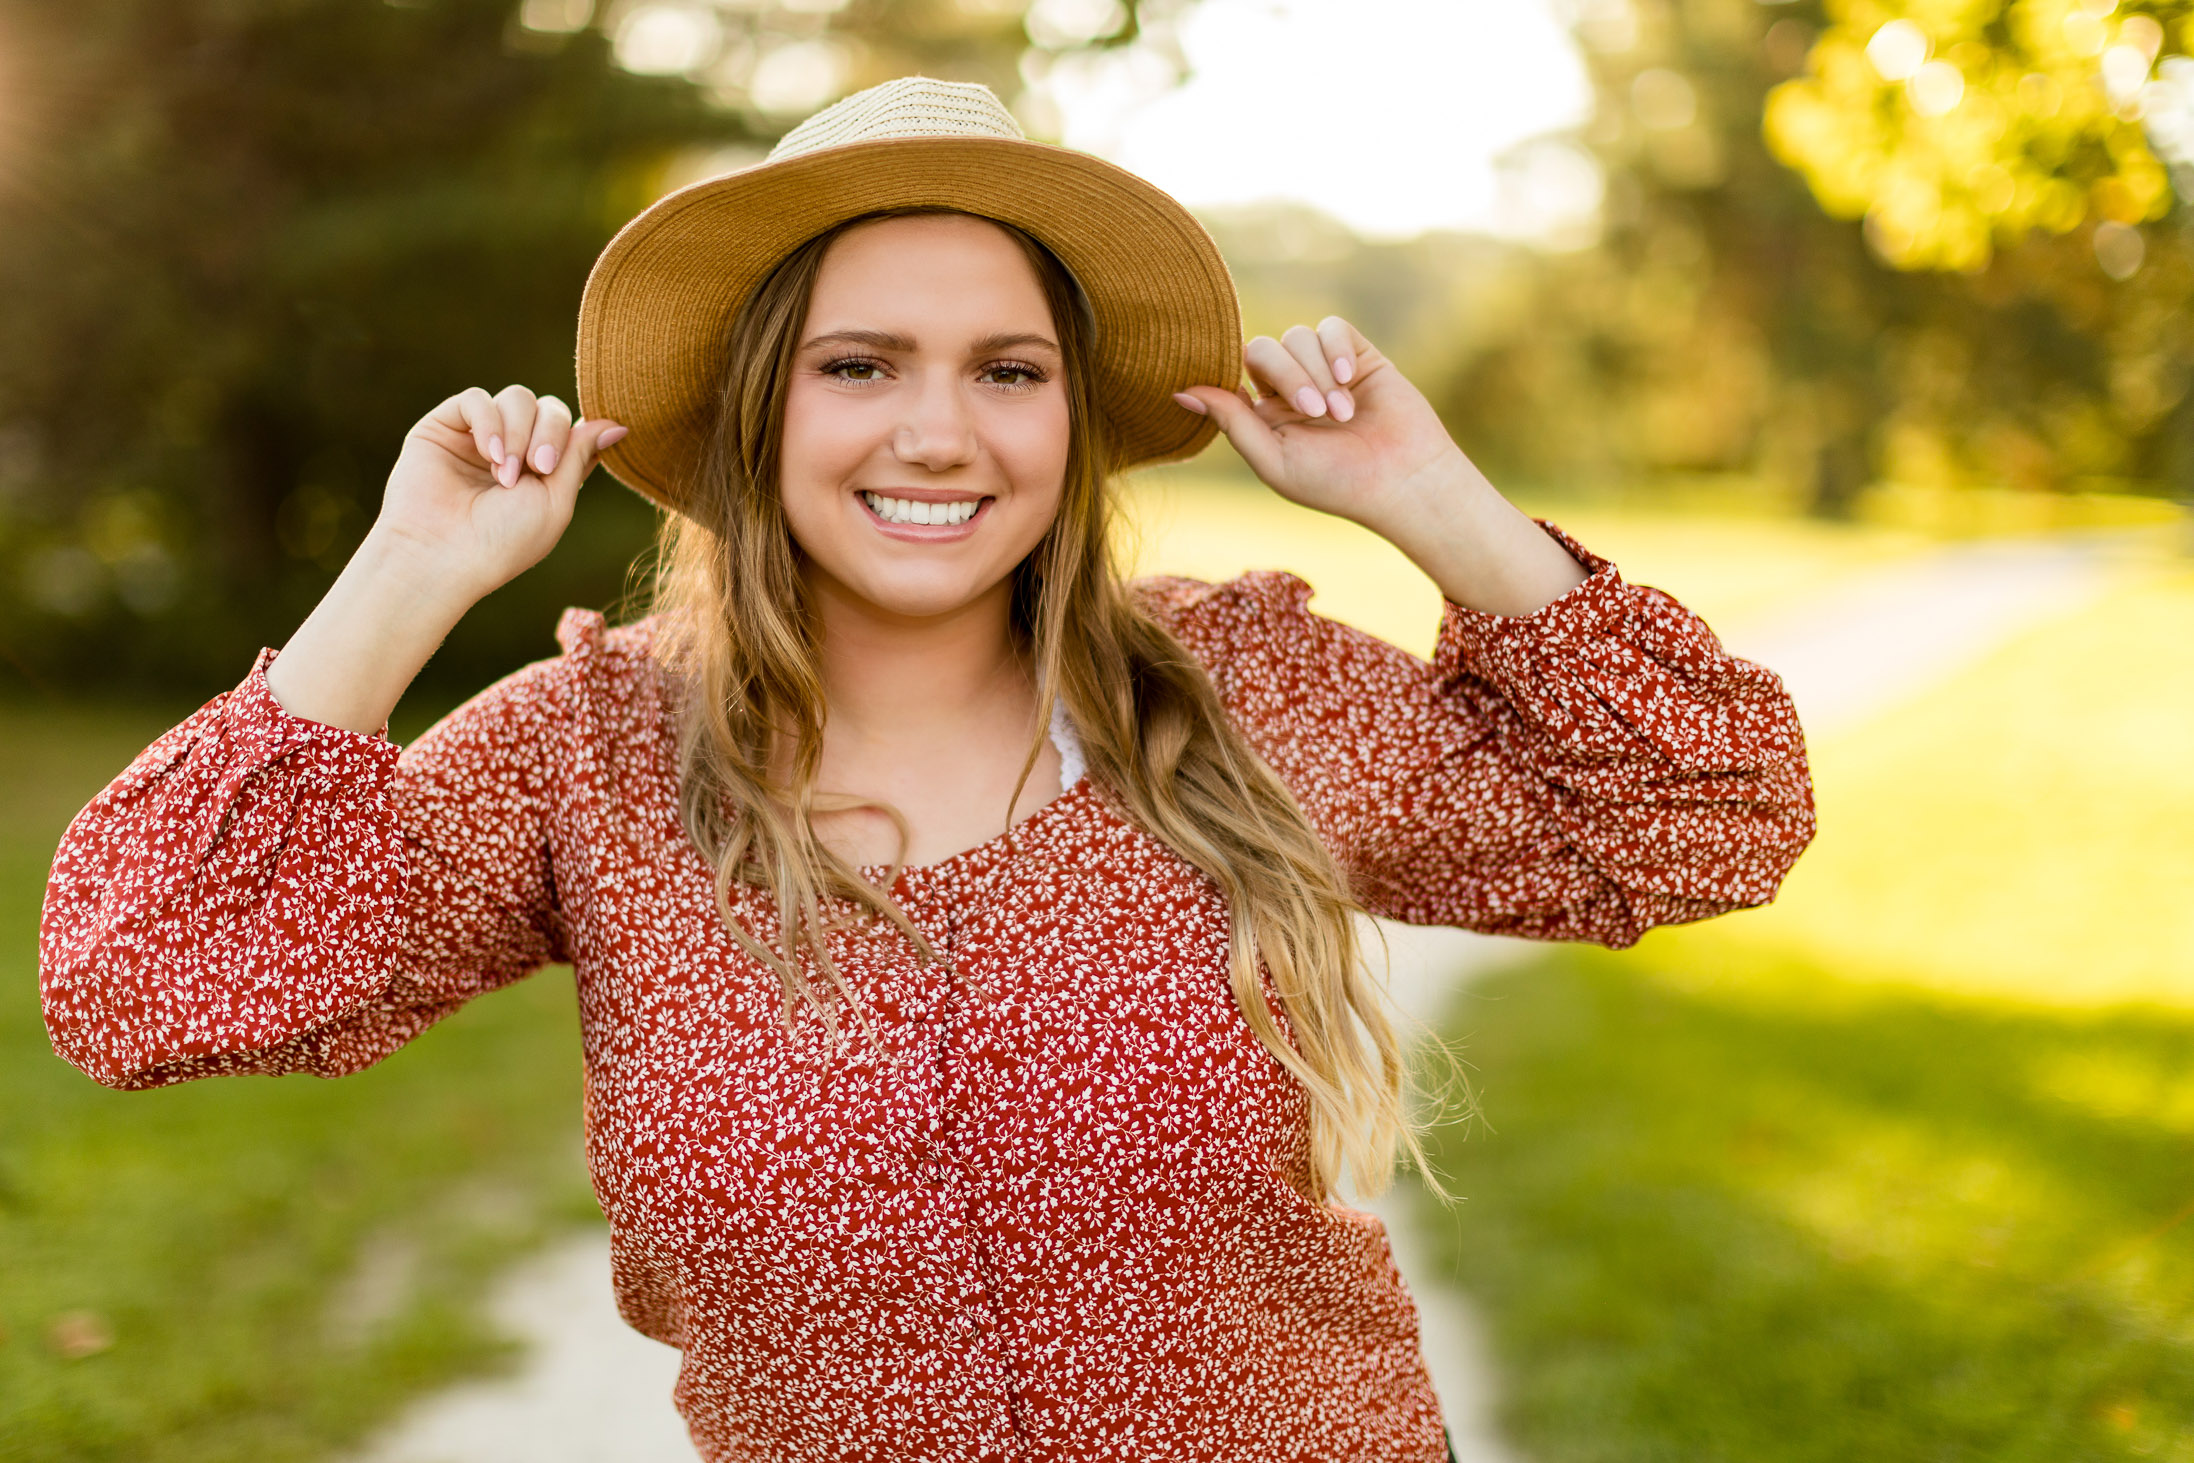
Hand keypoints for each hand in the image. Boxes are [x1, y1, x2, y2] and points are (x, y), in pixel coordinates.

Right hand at [377, 384, 626, 601]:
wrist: (443, 554)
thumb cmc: (503, 540)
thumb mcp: (556, 500)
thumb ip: (579, 456)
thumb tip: (617, 424)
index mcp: (542, 471)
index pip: (572, 431)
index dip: (579, 435)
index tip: (588, 447)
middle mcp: (511, 449)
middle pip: (550, 408)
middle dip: (550, 434)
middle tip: (538, 467)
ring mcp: (479, 436)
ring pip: (517, 398)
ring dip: (518, 432)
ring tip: (505, 473)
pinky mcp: (444, 426)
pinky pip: (476, 398)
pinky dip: (489, 420)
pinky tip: (487, 453)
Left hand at [1172, 317, 1463, 539]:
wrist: (1402, 479)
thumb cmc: (1336, 482)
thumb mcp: (1273, 458)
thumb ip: (1230, 421)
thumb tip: (1179, 392)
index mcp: (1262, 415)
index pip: (1231, 374)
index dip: (1236, 374)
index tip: (1252, 394)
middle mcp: (1289, 387)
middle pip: (1263, 349)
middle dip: (1288, 376)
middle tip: (1315, 411)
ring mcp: (1323, 368)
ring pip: (1298, 337)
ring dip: (1318, 373)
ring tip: (1343, 413)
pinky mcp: (1357, 354)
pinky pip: (1331, 328)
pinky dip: (1337, 350)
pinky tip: (1351, 379)